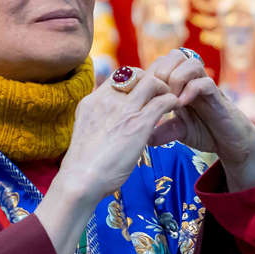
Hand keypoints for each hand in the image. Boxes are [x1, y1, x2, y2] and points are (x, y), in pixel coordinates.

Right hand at [35, 70, 177, 253]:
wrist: (80, 180)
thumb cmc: (83, 167)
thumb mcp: (85, 134)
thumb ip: (97, 123)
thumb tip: (106, 128)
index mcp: (92, 102)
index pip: (117, 77)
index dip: (134, 81)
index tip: (142, 94)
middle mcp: (107, 100)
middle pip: (136, 74)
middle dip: (151, 80)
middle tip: (159, 95)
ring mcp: (123, 110)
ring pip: (152, 82)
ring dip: (164, 89)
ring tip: (169, 100)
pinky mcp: (139, 124)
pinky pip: (163, 101)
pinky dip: (172, 102)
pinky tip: (175, 109)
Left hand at [146, 49, 254, 190]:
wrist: (231, 142)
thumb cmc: (205, 131)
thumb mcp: (177, 132)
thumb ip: (161, 131)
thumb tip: (142, 137)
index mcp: (179, 83)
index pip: (160, 63)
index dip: (148, 74)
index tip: (141, 94)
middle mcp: (192, 80)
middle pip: (174, 55)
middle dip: (161, 71)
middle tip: (156, 94)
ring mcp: (206, 86)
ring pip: (191, 62)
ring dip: (176, 77)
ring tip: (170, 99)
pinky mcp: (218, 96)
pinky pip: (205, 83)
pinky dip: (191, 90)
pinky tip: (181, 105)